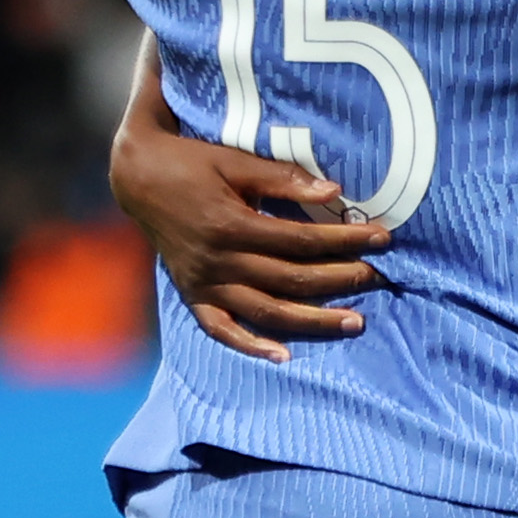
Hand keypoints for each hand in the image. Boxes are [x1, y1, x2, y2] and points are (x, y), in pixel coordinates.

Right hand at [106, 41, 389, 361]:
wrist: (137, 178)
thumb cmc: (191, 162)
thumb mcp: (234, 160)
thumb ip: (282, 179)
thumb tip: (334, 192)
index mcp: (230, 224)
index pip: (300, 241)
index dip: (344, 241)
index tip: (381, 237)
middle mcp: (217, 260)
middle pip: (290, 279)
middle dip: (339, 279)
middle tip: (376, 277)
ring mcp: (204, 283)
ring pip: (266, 312)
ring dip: (313, 322)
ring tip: (354, 323)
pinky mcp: (193, 296)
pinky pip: (222, 329)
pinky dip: (251, 346)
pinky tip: (283, 356)